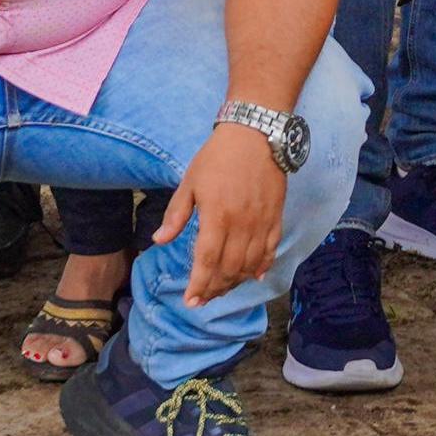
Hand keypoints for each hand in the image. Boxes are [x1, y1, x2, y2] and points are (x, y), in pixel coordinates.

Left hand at [156, 123, 289, 304]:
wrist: (255, 135)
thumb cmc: (217, 157)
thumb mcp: (190, 182)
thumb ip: (176, 214)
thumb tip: (159, 241)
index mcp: (217, 216)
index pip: (207, 261)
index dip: (199, 284)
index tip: (191, 301)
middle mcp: (241, 224)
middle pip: (229, 268)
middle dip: (214, 289)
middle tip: (203, 299)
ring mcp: (261, 223)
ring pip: (250, 264)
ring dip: (235, 282)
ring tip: (221, 290)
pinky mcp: (276, 218)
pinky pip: (270, 250)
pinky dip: (262, 267)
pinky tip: (252, 277)